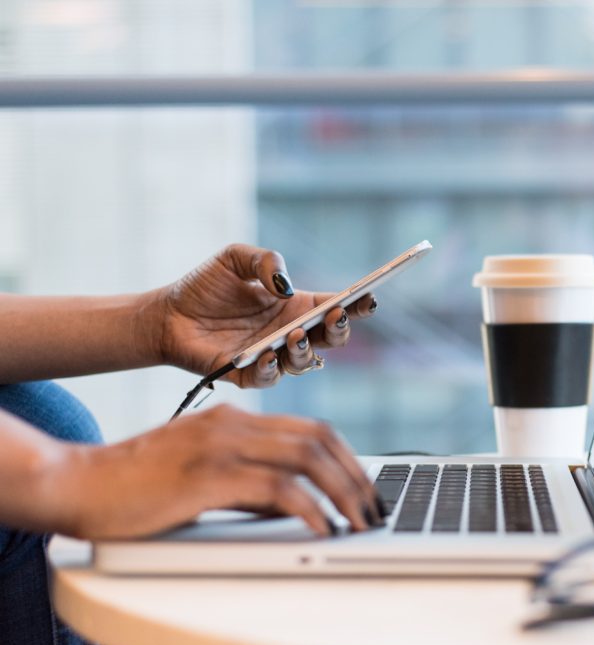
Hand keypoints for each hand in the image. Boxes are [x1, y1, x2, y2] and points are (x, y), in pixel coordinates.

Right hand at [49, 405, 383, 539]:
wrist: (77, 483)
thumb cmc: (137, 486)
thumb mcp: (203, 474)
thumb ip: (248, 481)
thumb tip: (294, 505)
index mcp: (234, 418)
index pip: (311, 428)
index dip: (348, 458)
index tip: (365, 488)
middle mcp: (233, 423)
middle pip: (319, 439)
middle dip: (356, 476)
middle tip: (373, 509)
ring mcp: (220, 445)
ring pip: (307, 458)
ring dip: (343, 492)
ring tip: (359, 522)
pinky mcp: (208, 475)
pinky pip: (276, 488)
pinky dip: (309, 508)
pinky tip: (322, 528)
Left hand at [152, 244, 377, 387]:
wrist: (166, 315)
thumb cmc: (205, 286)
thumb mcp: (235, 258)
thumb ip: (265, 261)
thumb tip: (285, 286)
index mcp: (296, 306)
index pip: (336, 307)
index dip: (357, 304)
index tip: (368, 297)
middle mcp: (290, 333)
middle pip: (331, 339)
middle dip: (340, 329)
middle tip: (335, 316)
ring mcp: (272, 356)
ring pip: (305, 363)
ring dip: (306, 350)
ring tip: (295, 334)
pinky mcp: (247, 375)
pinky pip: (269, 378)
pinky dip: (272, 368)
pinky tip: (267, 354)